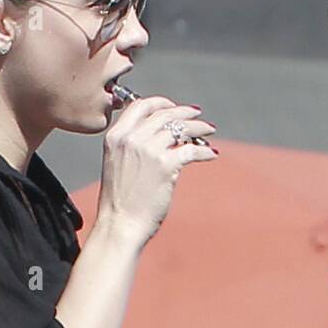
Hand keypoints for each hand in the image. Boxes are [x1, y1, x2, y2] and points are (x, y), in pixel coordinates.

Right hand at [99, 96, 217, 246]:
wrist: (120, 225)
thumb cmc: (120, 201)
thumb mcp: (119, 164)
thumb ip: (134, 146)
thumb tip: (165, 137)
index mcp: (116, 136)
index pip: (140, 105)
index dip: (161, 103)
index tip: (174, 108)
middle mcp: (131, 139)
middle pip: (164, 114)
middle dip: (185, 113)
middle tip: (199, 117)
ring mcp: (149, 151)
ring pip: (181, 128)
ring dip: (199, 127)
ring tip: (209, 131)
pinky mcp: (165, 166)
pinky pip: (192, 149)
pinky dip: (205, 150)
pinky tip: (211, 154)